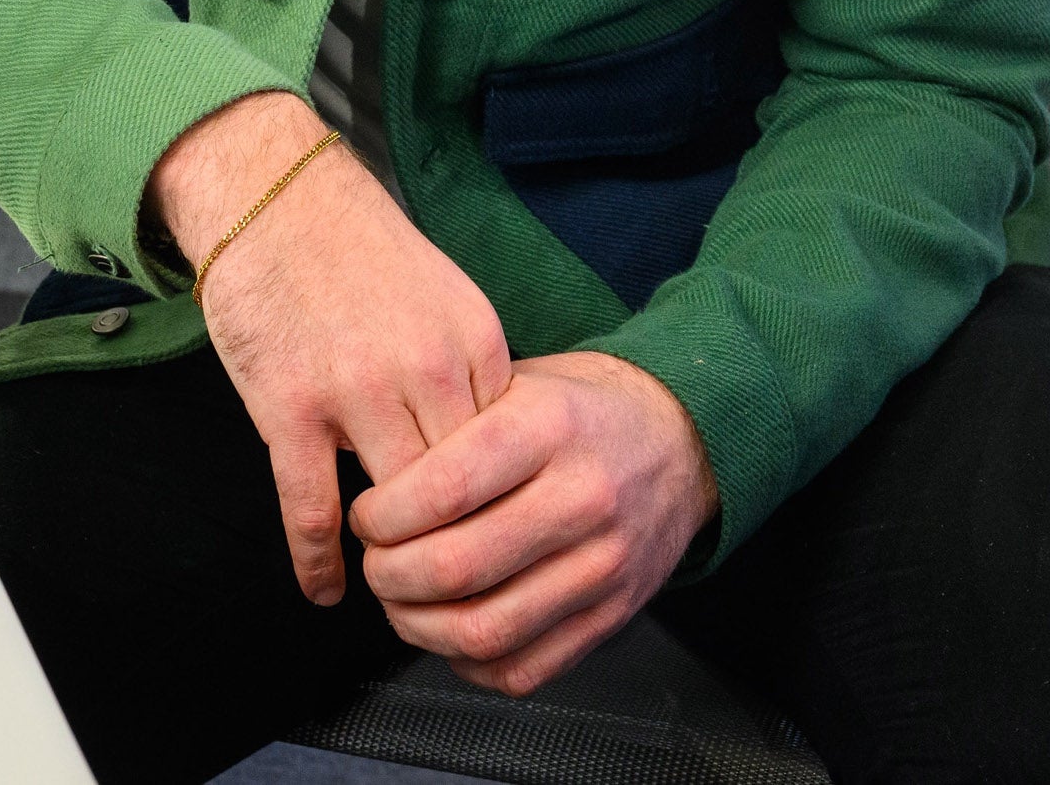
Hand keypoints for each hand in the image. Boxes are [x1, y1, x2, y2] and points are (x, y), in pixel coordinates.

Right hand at [148, 92, 509, 606]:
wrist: (274, 194)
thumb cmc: (357, 247)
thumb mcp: (444, 297)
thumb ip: (470, 370)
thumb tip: (490, 447)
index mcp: (474, 341)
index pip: (507, 454)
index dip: (500, 505)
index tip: (493, 539)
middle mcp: (425, 369)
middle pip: (462, 492)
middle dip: (458, 544)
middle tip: (449, 585)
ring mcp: (355, 391)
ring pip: (398, 509)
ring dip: (395, 558)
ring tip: (392, 586)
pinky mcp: (290, 408)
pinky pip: (312, 509)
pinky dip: (321, 562)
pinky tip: (325, 590)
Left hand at [347, 351, 717, 694]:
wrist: (682, 441)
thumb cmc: (581, 411)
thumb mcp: (518, 381)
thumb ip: (450, 422)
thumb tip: (367, 475)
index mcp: (550, 428)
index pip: (444, 489)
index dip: (382, 515)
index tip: (367, 516)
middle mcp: (583, 498)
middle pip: (456, 568)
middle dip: (389, 576)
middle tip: (374, 562)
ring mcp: (603, 564)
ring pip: (484, 630)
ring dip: (419, 627)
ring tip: (401, 602)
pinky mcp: (613, 615)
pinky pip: (523, 668)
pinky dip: (470, 662)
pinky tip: (451, 631)